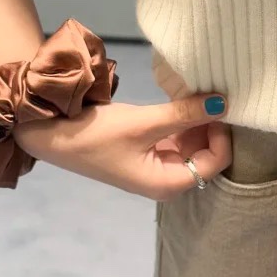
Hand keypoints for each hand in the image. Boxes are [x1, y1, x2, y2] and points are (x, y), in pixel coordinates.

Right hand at [13, 52, 230, 198]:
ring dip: (196, 120)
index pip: (216, 162)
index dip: (221, 133)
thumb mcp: (143, 123)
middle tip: (209, 92)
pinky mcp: (148, 151)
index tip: (217, 103)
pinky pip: (177, 137)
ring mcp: (158, 165)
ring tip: (194, 92)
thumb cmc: (95, 134)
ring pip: (193, 143)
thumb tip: (225, 103)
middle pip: (207, 154)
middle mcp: (167, 180)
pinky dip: (182, 120)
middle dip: (210, 125)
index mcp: (167, 184)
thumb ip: (185, 114)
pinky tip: (179, 99)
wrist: (51, 134)